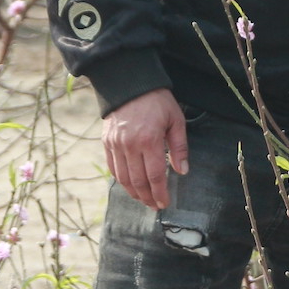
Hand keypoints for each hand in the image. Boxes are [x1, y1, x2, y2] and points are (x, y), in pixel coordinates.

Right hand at [103, 88, 188, 208]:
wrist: (130, 83)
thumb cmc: (157, 101)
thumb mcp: (175, 120)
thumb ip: (179, 147)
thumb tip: (182, 171)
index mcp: (149, 140)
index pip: (154, 176)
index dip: (160, 193)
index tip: (165, 203)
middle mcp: (130, 145)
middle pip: (138, 181)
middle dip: (147, 197)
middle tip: (155, 206)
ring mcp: (116, 144)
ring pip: (123, 178)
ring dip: (134, 193)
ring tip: (144, 199)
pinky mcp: (106, 142)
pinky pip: (113, 168)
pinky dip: (121, 180)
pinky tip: (130, 186)